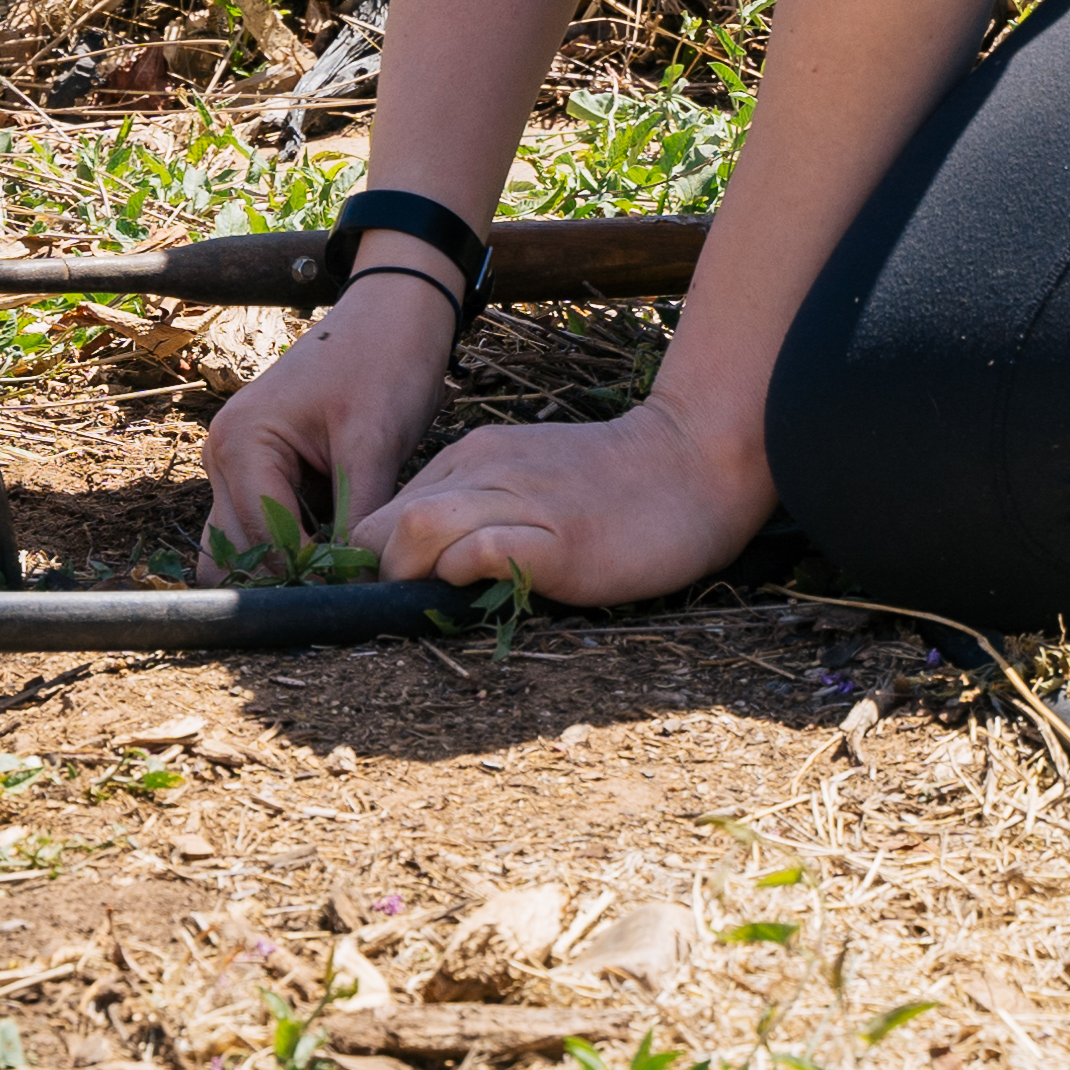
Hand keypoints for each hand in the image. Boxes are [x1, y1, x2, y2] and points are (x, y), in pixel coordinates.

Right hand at [196, 281, 451, 575]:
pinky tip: (338, 552)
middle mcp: (223, 456)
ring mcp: (235, 464)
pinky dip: (294, 547)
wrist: (394, 312)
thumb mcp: (375, 444)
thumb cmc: (385, 361)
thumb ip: (358, 520)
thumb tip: (356, 589)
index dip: (306, 578)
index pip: (261, 542)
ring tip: (341, 579)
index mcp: (241, 443)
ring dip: (285, 568)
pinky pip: (263, 527)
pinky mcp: (260, 471)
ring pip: (242, 547)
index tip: (353, 600)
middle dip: (285, 580)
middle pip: (235, 554)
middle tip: (344, 598)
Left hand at [362, 392, 769, 608]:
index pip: (384, 510)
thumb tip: (431, 565)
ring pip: (418, 528)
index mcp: (475, 458)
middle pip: (384, 522)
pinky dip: (461, 574)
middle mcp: (487, 470)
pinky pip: (481, 549)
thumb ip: (481, 507)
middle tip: (402, 612)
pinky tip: (477, 594)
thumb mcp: (530, 478)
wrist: (696, 461)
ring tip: (432, 608)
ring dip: (408, 577)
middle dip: (377, 576)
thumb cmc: (618, 484)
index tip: (391, 595)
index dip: (373, 560)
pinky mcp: (559, 539)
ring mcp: (522, 501)